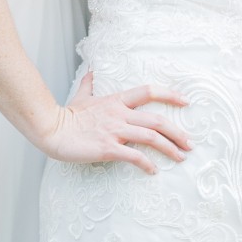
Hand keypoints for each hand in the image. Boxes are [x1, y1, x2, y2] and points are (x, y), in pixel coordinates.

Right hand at [43, 72, 191, 174]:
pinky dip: (147, 164)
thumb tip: (90, 71)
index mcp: (116, 100)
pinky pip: (133, 156)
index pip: (148, 91)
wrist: (52, 129)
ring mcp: (114, 131)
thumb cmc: (68, 115)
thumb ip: (89, 83)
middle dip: (177, 132)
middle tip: (190, 143)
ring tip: (180, 157)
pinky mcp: (108, 148)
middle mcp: (119, 114)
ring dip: (169, 148)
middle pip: (156, 119)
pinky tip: (153, 171)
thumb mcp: (82, 95)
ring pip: (150, 137)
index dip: (169, 94)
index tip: (185, 101)